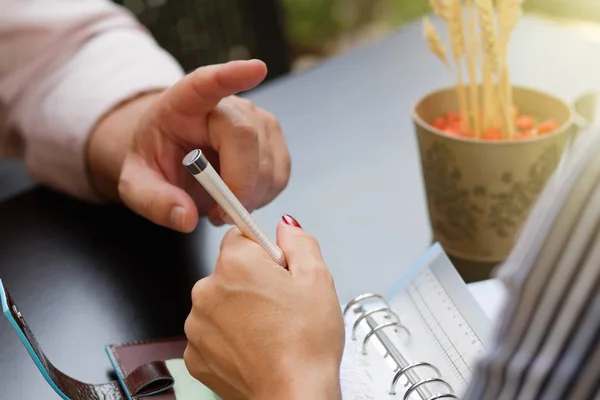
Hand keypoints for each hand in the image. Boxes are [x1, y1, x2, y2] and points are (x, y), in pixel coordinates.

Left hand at [86, 60, 290, 230]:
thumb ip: (154, 201)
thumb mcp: (137, 185)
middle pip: (247, 140)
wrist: (176, 157)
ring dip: (249, 198)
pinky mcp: (274, 139)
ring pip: (269, 165)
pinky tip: (239, 195)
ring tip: (221, 203)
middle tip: (216, 215)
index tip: (256, 69)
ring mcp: (258, 119)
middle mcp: (229, 105)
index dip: (233, 76)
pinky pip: (280, 176)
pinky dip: (262, 197)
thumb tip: (186, 217)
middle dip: (238, 187)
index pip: (209, 83)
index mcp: (186, 103)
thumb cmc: (158, 162)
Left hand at [183, 215, 343, 399]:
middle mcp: (207, 290)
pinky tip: (255, 348)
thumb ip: (299, 241)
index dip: (266, 253)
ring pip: (220, 303)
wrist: (294, 396)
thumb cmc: (306, 343)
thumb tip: (286, 225)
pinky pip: (212, 333)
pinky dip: (230, 338)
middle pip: (230, 270)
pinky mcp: (196, 355)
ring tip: (271, 330)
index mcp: (235, 264)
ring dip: (240, 310)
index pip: (241, 237)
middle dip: (253, 281)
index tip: (279, 271)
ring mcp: (197, 325)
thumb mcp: (317, 277)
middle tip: (282, 305)